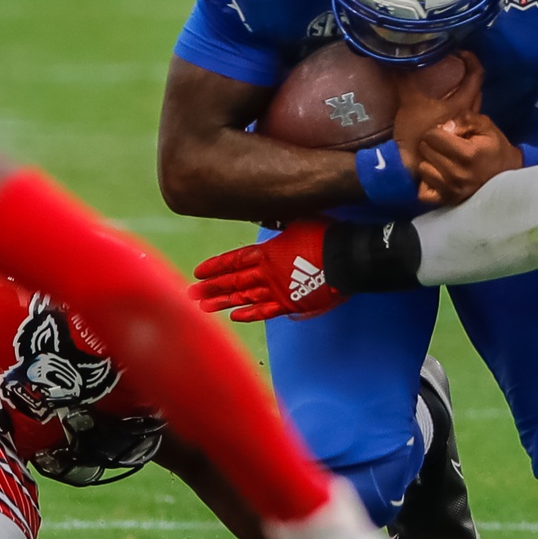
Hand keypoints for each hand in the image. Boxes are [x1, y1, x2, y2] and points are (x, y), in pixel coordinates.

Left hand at [189, 221, 342, 321]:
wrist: (346, 257)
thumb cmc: (325, 234)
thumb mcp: (298, 221)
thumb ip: (282, 227)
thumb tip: (273, 223)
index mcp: (267, 251)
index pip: (234, 260)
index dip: (215, 266)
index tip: (198, 272)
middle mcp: (266, 272)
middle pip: (232, 280)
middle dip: (211, 287)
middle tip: (191, 293)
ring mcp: (278, 290)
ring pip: (244, 297)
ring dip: (223, 302)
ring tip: (204, 307)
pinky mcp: (291, 303)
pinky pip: (266, 311)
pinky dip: (250, 314)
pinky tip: (235, 317)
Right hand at [393, 51, 483, 169]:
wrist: (411, 166)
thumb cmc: (415, 133)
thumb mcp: (409, 103)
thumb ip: (404, 80)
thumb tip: (395, 58)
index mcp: (462, 104)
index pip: (477, 76)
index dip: (472, 60)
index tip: (461, 52)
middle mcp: (468, 115)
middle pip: (476, 90)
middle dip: (468, 75)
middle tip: (453, 66)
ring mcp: (464, 129)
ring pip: (471, 105)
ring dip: (463, 92)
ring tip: (448, 84)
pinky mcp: (456, 137)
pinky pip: (463, 117)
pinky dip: (457, 107)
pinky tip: (443, 106)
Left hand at [416, 113, 522, 204]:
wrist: (509, 179)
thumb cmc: (495, 149)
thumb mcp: (486, 126)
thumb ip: (465, 118)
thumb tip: (445, 126)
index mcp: (468, 154)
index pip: (433, 136)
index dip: (437, 130)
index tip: (447, 133)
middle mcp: (457, 174)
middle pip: (425, 150)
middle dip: (432, 144)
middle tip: (445, 146)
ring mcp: (452, 190)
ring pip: (422, 169)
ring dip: (429, 162)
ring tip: (442, 160)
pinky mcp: (448, 201)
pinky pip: (423, 193)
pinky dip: (427, 183)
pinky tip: (437, 176)